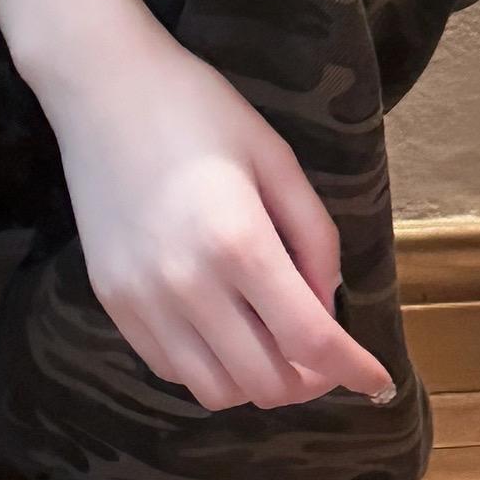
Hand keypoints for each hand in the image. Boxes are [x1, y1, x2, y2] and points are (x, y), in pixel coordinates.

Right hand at [34, 20, 398, 414]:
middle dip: (310, 380)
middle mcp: (189, 285)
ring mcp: (143, 300)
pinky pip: (172, 370)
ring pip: (216, 391)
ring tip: (272, 346)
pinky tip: (224, 331)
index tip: (377, 381)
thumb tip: (326, 304)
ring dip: (258, 383)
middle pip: (267, 383)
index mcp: (239, 242)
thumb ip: (313, 236)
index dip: (353, 370)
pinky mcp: (112, 302)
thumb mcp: (275, 158)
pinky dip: (210, 368)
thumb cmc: (197, 109)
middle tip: (323, 353)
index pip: (310, 340)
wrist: (102, 88)